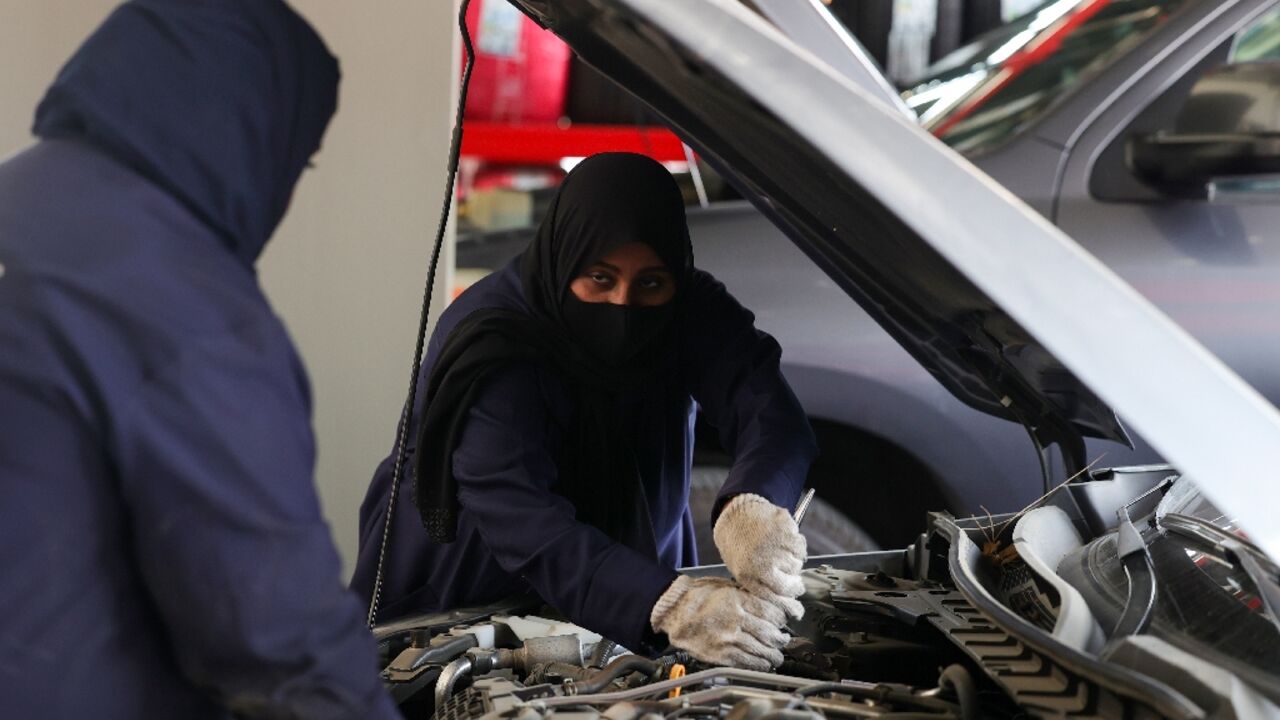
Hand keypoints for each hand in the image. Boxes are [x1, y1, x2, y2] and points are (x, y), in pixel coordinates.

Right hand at [649, 576, 788, 669]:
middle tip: (783, 640)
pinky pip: (745, 662)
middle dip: (780, 640)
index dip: (781, 620)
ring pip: (760, 651)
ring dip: (773, 655)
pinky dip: (758, 664)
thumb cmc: (698, 597)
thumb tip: (768, 605)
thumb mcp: (725, 587)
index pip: (770, 613)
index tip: (783, 622)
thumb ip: (746, 596)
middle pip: (769, 634)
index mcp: (736, 600)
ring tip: (776, 655)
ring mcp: (727, 640)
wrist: (674, 612)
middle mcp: (734, 620)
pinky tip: (763, 663)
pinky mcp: (720, 654)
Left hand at [713, 493, 805, 618]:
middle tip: (794, 581)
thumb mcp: (743, 572)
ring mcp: (774, 545)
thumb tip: (787, 606)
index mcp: (750, 576)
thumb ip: (763, 588)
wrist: (734, 517)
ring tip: (780, 554)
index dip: (790, 607)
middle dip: (795, 585)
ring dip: (794, 563)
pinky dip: (798, 547)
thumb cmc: (739, 547)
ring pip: (798, 565)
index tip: (796, 609)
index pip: (777, 599)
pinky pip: (801, 547)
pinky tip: (785, 543)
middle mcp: (762, 562)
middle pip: (792, 585)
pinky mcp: (784, 529)